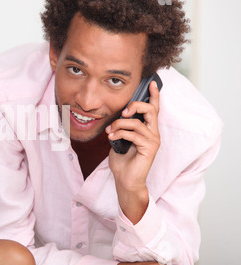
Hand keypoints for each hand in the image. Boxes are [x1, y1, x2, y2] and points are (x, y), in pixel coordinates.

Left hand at [106, 81, 160, 223]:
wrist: (125, 180)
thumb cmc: (122, 161)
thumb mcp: (119, 140)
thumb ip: (121, 128)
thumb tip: (115, 119)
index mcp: (147, 130)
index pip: (154, 109)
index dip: (154, 96)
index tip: (153, 83)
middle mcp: (153, 133)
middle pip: (150, 110)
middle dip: (135, 105)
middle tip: (123, 111)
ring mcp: (153, 141)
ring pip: (137, 122)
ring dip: (120, 124)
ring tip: (110, 131)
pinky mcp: (149, 148)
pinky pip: (133, 134)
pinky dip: (120, 133)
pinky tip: (112, 138)